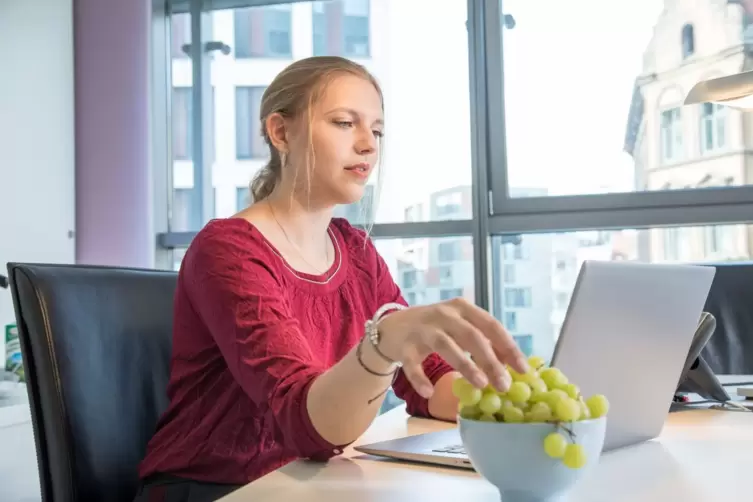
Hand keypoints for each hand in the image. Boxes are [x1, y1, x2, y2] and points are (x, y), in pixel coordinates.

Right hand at [376, 298, 527, 398]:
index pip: (490, 325)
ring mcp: (423, 328)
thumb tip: (511, 365)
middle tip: (505, 384)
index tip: (523, 369)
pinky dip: (420, 378)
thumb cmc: (434, 329)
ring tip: (481, 385)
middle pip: (471, 335)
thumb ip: (482, 342)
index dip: (508, 347)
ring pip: (446, 345)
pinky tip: (429, 392)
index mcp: (462, 308)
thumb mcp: (459, 328)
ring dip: (465, 365)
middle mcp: (444, 314)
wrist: (392, 326)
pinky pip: (412, 363)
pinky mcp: (404, 345)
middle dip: (490, 360)